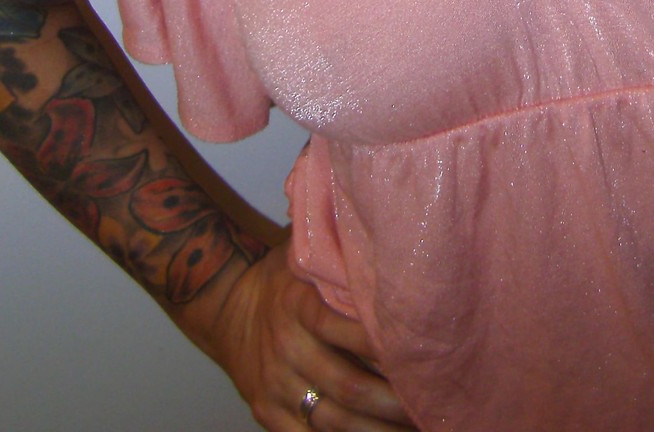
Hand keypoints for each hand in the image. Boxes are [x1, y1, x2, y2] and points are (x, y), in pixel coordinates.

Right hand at [211, 240, 417, 429]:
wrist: (225, 312)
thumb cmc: (281, 280)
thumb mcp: (303, 258)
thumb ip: (340, 257)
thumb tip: (391, 240)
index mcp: (297, 306)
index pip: (339, 327)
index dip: (376, 344)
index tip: (415, 353)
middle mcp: (286, 349)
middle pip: (346, 385)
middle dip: (390, 400)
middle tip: (428, 403)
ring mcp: (276, 387)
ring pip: (332, 420)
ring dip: (375, 429)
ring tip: (413, 429)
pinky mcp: (268, 414)